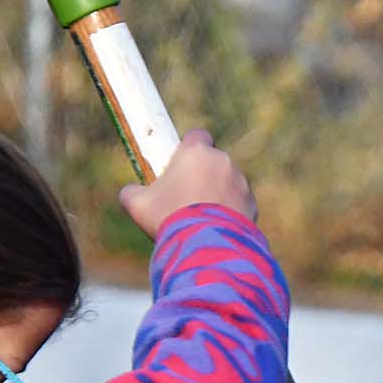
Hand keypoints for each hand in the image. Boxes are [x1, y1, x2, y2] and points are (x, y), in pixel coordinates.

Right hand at [119, 129, 256, 236]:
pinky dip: (231, 212)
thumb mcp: (137, 205)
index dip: (188, 149)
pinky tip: (216, 228)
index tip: (180, 165)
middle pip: (212, 162)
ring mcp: (240, 182)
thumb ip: (131, 192)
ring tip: (201, 218)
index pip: (196, 136)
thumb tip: (130, 193)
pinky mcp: (252, 204)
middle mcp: (222, 161)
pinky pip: (239, 204)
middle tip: (186, 198)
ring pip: (227, 183)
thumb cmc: (168, 218)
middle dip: (202, 176)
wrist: (205, 246)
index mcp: (196, 152)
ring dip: (217, 194)